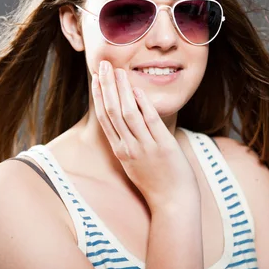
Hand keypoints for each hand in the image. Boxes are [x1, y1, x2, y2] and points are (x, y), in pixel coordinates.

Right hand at [91, 60, 199, 211]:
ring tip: (118, 71)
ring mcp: (145, 148)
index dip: (99, 95)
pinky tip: (138, 90)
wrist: (172, 203)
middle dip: (106, 86)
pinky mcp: (163, 147)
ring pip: (128, 114)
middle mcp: (128, 147)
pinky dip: (143, 104)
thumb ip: (129, 142)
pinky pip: (150, 122)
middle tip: (102, 64)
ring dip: (122, 90)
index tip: (96, 78)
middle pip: (112, 111)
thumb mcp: (135, 162)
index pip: (104, 118)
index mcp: (120, 150)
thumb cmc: (156, 182)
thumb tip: (128, 119)